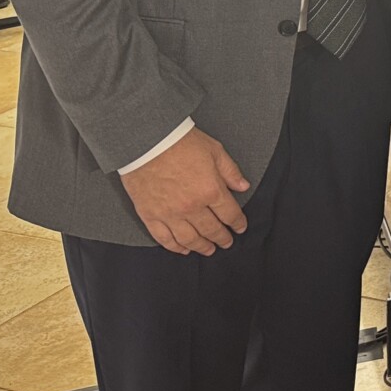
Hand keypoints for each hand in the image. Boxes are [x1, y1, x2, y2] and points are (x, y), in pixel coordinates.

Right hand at [119, 127, 251, 255]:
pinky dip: (175, 247)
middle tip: (227, 243)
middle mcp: (192, 207)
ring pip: (189, 239)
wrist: (147, 141)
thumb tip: (243, 187)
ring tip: (208, 250)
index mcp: (211, 190)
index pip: (230, 214)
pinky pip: (164, 239)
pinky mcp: (150, 216)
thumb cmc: (181, 142)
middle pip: (211, 230)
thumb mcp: (215, 151)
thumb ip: (230, 172)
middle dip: (222, 238)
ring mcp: (170, 214)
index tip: (240, 227)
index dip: (238, 223)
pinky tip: (183, 249)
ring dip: (201, 247)